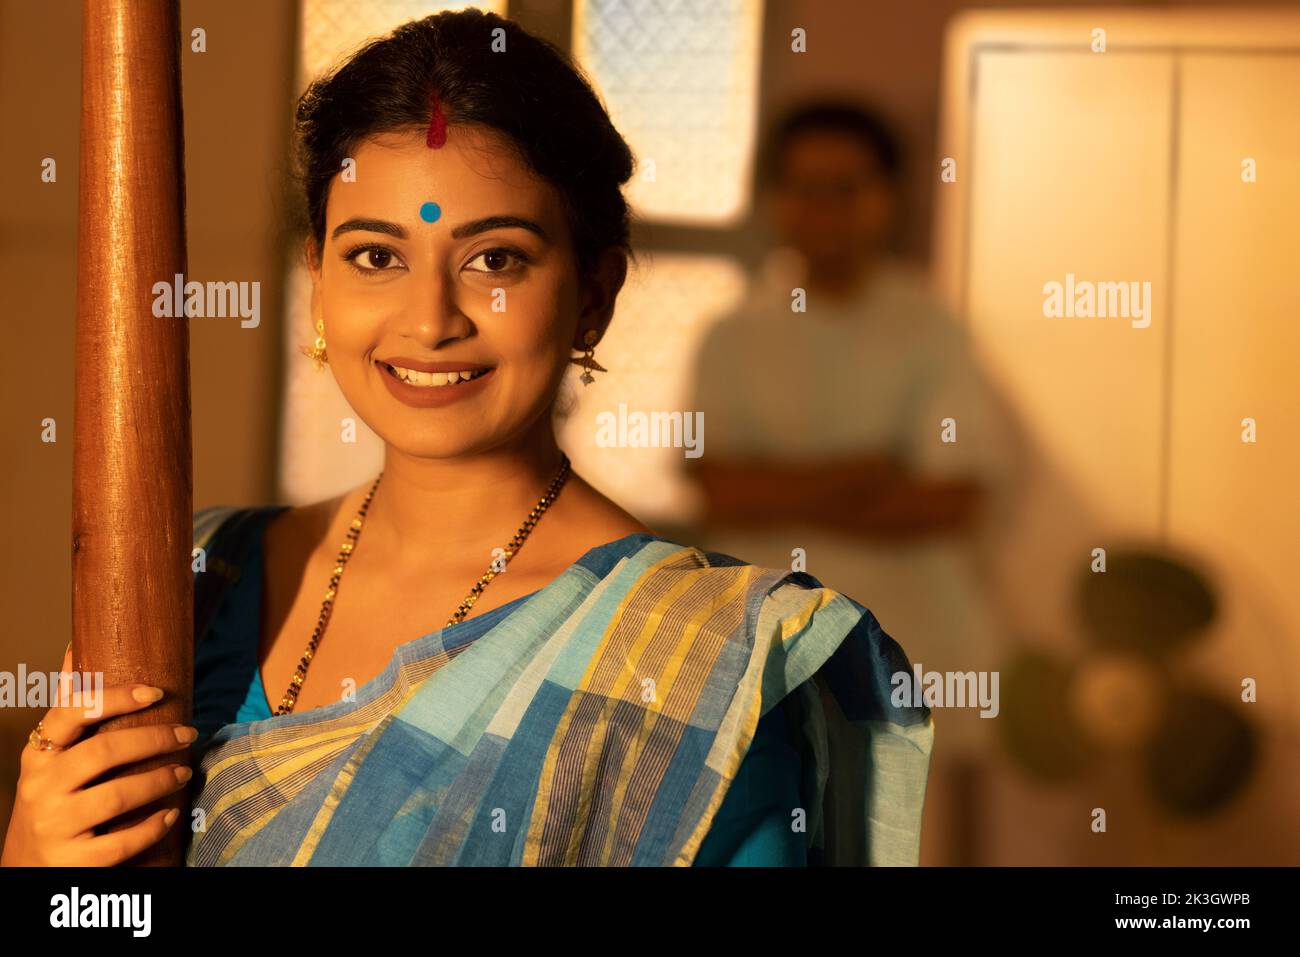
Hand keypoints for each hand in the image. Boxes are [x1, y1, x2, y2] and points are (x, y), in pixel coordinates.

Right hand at [0, 645, 195, 866]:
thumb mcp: (50, 754)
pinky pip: (120, 844)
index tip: (157, 690)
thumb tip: (75, 644)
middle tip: (189, 733)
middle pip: (103, 752)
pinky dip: (151, 827)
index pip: (72, 713)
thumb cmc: (51, 797)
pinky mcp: (71, 862)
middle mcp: (40, 788)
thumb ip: (68, 706)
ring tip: (184, 771)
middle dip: (154, 739)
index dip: (115, 697)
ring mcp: (54, 827)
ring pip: (117, 796)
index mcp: (38, 755)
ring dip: (160, 780)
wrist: (25, 866)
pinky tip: (170, 814)